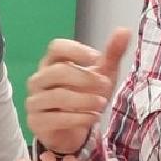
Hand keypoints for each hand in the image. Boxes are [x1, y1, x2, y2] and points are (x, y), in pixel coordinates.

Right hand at [26, 28, 130, 154]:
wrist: (72, 129)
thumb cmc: (86, 95)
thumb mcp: (103, 74)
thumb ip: (112, 53)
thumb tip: (125, 30)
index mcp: (53, 62)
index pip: (56, 47)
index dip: (76, 50)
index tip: (97, 57)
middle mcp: (39, 79)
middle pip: (57, 71)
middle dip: (85, 78)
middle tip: (106, 85)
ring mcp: (35, 100)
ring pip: (57, 96)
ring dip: (84, 100)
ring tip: (103, 104)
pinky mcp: (36, 121)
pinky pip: (55, 118)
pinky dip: (79, 118)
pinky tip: (94, 117)